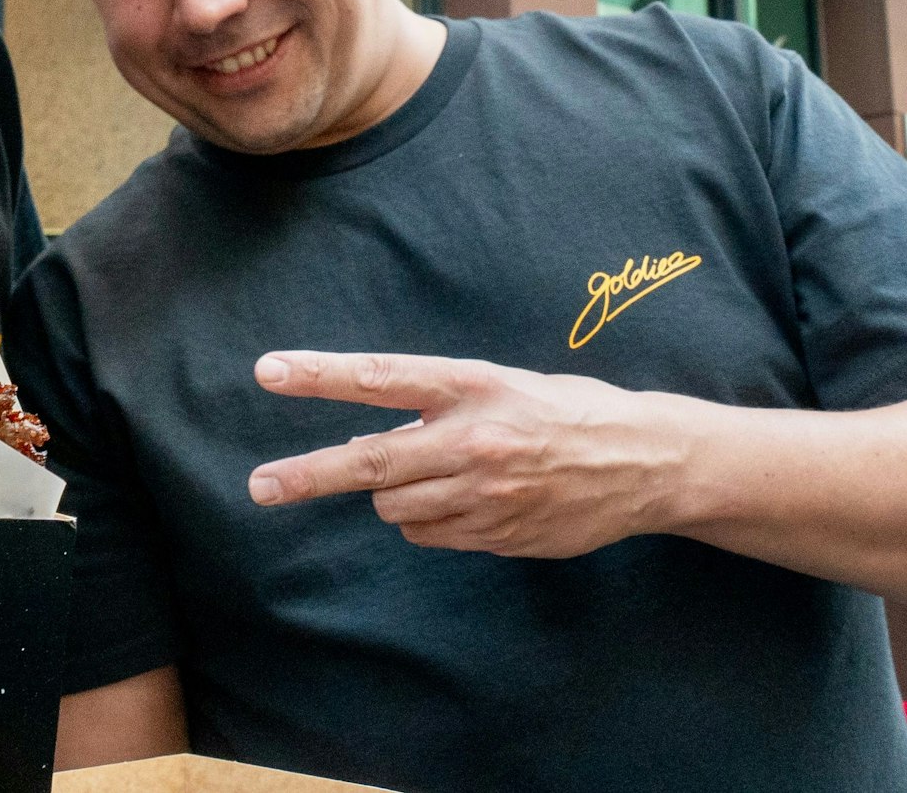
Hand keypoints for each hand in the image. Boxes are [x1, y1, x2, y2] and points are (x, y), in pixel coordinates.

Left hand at [246, 351, 692, 557]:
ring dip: (396, 494)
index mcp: (473, 385)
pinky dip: (431, 521)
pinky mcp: (498, 535)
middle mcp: (473, 439)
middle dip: (307, 476)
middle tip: (259, 487)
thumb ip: (435, 407)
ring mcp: (486, 493)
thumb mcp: (500, 386)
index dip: (321, 375)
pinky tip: (471, 501)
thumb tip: (368, 444)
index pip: (380, 377)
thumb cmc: (565, 409)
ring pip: (395, 507)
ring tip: (440, 473)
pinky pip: (431, 535)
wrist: (647, 461)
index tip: (268, 371)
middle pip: (369, 463)